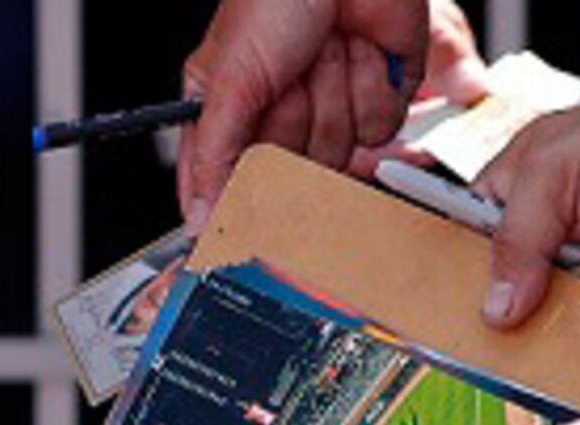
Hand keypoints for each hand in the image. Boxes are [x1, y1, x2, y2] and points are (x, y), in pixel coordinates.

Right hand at [179, 0, 488, 229]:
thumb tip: (200, 219)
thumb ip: (211, 155)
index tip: (251, 212)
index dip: (243, 200)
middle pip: (290, 175)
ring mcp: (329, 109)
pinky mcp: (376, 99)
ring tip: (324, 51)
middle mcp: (279, 117)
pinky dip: (372, 84)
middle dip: (294, 122)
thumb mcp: (226, 77)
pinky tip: (357, 50)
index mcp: (230, 111)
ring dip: (334, 94)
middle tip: (289, 80)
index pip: (229, 185)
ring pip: (338, 153)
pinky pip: (379, 128)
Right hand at [475, 93, 579, 327]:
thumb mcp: (554, 174)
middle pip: (514, 297)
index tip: (471, 300)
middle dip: (548, 282)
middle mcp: (543, 240)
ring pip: (566, 314)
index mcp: (510, 199)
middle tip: (568, 256)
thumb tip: (496, 308)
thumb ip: (517, 241)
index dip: (465, 280)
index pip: (465, 253)